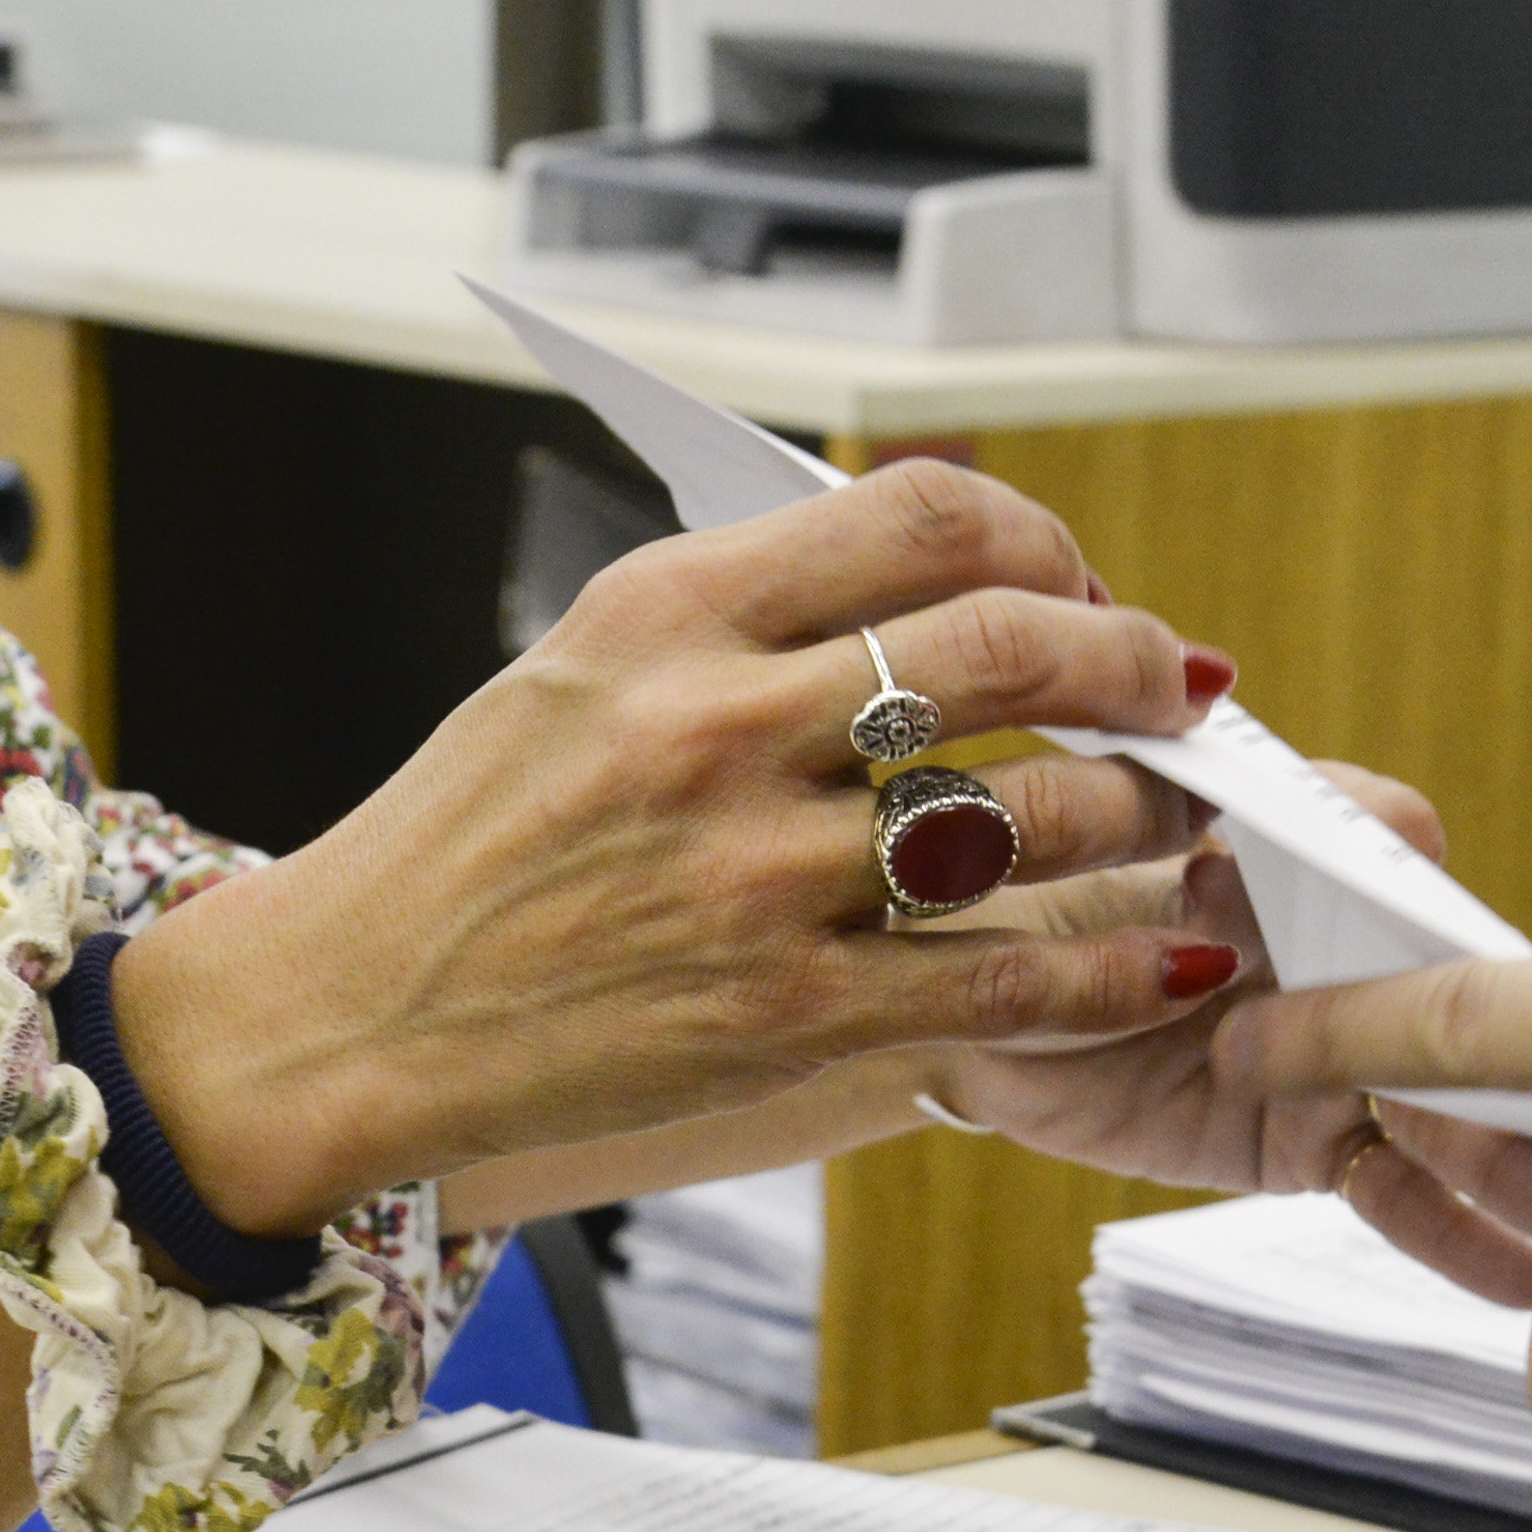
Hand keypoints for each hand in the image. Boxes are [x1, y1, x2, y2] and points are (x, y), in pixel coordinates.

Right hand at [106, 466, 1220, 1230]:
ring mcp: (757, 879)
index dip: (1041, 537)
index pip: (919, 517)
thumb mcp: (576, 668)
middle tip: (1181, 684)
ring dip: (1140, 808)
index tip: (1077, 581)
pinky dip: (1114, 968)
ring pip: (1030, 814)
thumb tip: (918, 563)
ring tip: (1174, 812)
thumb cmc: (465, 844)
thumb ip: (740, 609)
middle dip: (1133, 658)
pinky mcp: (789, 1013)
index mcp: (667, 615)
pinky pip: (1008, 981)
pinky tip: (1169, 956)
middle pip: (1005, 647)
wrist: (350, 1015)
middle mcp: (717, 731)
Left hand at [908, 763, 1464, 1195]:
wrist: (975, 1026)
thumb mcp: (1085, 866)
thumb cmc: (1033, 908)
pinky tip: (1522, 1277)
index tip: (1430, 908)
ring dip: (1509, 1142)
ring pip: (1443, 1097)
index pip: (1387, 852)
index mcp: (1297, 855)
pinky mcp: (1310, 1145)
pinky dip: (1455, 1232)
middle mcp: (1343, 952)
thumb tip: (1257, 845)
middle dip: (1507, 1036)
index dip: (1414, 881)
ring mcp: (1340, 1055)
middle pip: (1446, 989)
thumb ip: (1174, 845)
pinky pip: (1395, 1190)